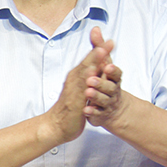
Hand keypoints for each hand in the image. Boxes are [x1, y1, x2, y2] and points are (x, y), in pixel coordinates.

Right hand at [46, 28, 113, 144]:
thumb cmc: (69, 107)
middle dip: (97, 53)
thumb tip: (95, 65)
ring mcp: (74, 91)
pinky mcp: (74, 102)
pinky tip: (91, 77)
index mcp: (77, 76)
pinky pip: (81, 92)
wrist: (56, 126)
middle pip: (87, 63)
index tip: (110, 41)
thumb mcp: (80, 89)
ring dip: (92, 63)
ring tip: (101, 53)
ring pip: (84, 75)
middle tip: (107, 42)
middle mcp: (74, 80)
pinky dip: (86, 83)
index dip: (99, 50)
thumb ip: (87, 76)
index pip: (90, 60)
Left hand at [82, 26, 126, 128]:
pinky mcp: (100, 115)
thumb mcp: (103, 65)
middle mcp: (112, 91)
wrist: (113, 109)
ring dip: (95, 96)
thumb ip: (99, 49)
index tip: (107, 66)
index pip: (116, 74)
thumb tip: (95, 29)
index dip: (112, 70)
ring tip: (87, 92)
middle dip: (101, 83)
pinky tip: (85, 110)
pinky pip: (97, 114)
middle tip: (90, 80)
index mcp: (113, 79)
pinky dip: (92, 112)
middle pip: (110, 87)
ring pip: (103, 100)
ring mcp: (107, 104)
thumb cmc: (106, 83)